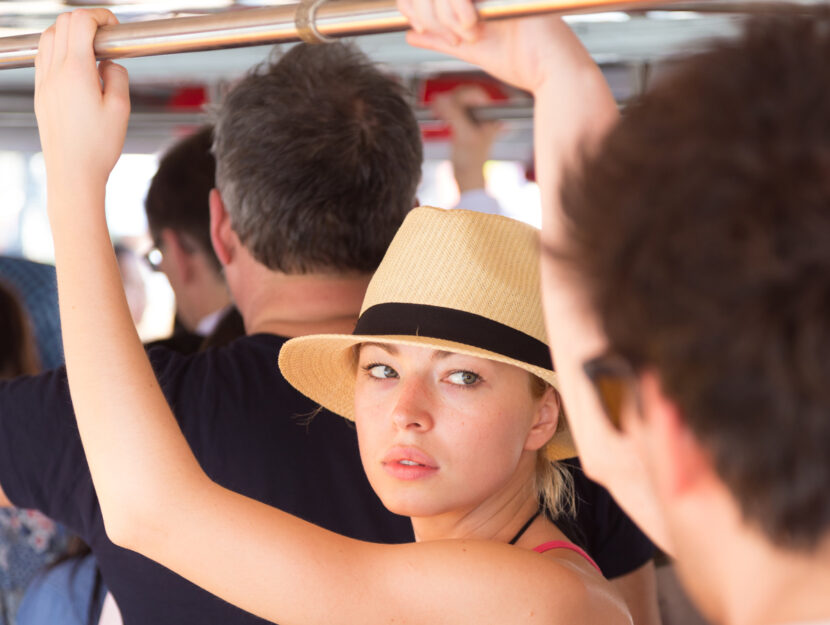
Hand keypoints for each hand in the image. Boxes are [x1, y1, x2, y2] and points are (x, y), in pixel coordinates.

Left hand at [34, 9, 129, 194]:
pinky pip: (44, 57)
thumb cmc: (97, 147)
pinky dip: (59, 49)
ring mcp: (44, 82)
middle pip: (63, 23)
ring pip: (49, 37)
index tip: (114, 28)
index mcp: (75, 72)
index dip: (100, 17)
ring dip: (70, 33)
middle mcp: (54, 72)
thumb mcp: (121, 109)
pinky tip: (77, 66)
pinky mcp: (42, 93)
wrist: (73, 172)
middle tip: (106, 37)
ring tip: (92, 50)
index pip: (81, 22)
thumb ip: (118, 76)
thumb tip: (111, 63)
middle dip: (86, 21)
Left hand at [397, 0, 596, 95]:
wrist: (551, 71)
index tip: (419, 24)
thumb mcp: (471, 49)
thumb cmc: (524, 61)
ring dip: (446, 17)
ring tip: (470, 36)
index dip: (412, 3)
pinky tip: (472, 29)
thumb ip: (441, 39)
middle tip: (453, 37)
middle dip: (428, 13)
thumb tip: (412, 33)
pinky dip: (458, 12)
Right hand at [432, 86, 501, 192]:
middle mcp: (482, 114)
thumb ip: (454, 115)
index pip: (475, 94)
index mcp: (490, 114)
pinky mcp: (462, 123)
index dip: (460, 96)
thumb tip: (441, 98)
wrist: (467, 175)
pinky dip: (443, 110)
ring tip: (436, 111)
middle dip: (450, 100)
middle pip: (463, 96)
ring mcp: (472, 118)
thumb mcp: (464, 135)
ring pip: (455, 102)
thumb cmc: (472, 160)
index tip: (448, 102)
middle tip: (439, 106)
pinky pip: (451, 110)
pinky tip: (437, 114)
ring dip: (444, 104)